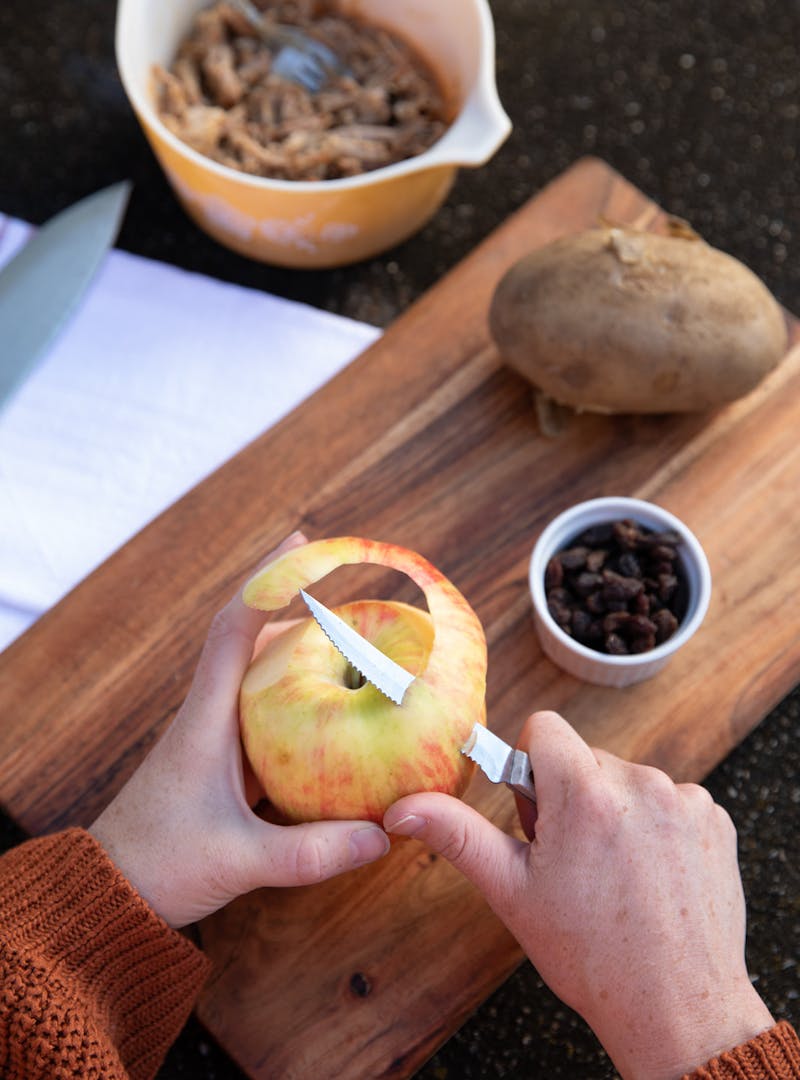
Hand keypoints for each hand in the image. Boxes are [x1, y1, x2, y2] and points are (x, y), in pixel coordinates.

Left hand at [90, 533, 389, 928]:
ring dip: (302, 661)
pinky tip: (333, 724)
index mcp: (206, 720)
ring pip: (262, 681)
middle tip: (356, 609)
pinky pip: (266, 719)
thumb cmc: (159, 865)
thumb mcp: (240, 860)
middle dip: (301, 615)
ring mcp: (215, 739)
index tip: (300, 542)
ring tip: (355, 656)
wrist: (108, 893)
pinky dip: (299, 708)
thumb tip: (383, 835)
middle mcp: (210, 717)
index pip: (234, 630)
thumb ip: (311, 853)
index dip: (266, 582)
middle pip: (255, 643)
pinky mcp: (222, 763)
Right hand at [384, 711, 773, 1078]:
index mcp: (584, 794)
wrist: (677, 1006)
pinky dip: (656, 827)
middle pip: (585, 759)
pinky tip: (651, 876)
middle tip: (573, 860)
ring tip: (615, 875)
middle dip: (571, 795)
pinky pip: (670, 800)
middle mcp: (639, 784)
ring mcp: (684, 801)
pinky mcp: (714, 819)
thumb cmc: (591, 955)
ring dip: (614, 812)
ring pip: (626, 781)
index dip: (530, 766)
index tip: (537, 814)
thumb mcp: (512, 891)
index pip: (543, 728)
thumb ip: (457, 835)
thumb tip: (403, 808)